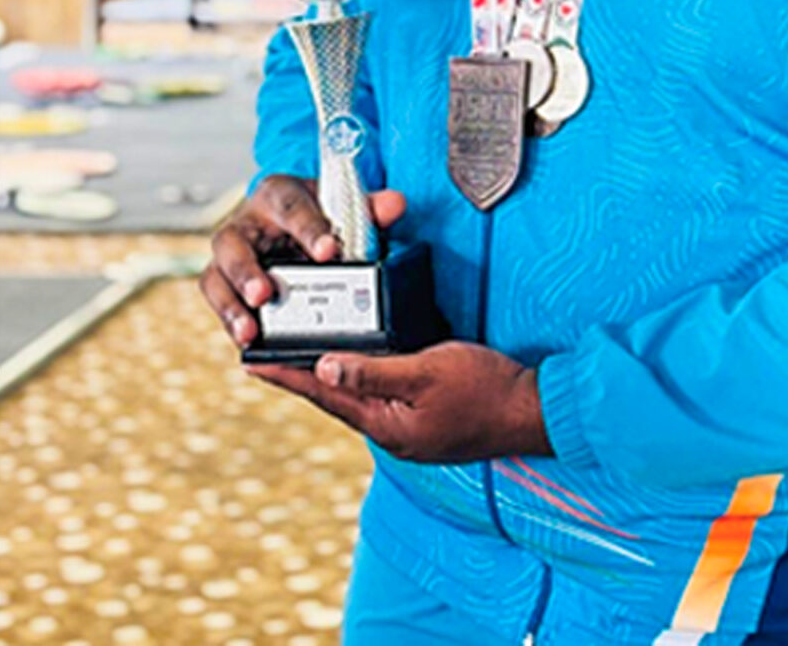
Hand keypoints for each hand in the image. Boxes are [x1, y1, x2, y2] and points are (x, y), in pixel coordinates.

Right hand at [198, 176, 406, 348]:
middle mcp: (245, 222)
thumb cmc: (320, 218)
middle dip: (248, 270)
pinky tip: (247, 341)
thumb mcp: (344, 211)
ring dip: (230, 304)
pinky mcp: (222, 282)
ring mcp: (229, 255)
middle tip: (266, 294)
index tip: (329, 252)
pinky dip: (229, 321)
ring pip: (216, 275)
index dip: (308, 228)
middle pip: (234, 241)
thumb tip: (395, 204)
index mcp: (278, 195)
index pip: (290, 206)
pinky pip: (217, 301)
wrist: (296, 228)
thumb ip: (369, 210)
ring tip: (250, 331)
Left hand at [247, 342, 552, 463]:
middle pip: (336, 399)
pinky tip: (358, 363)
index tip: (253, 363)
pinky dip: (363, 377)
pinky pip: (382, 396)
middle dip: (303, 375)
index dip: (287, 375)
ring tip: (302, 355)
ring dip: (331, 375)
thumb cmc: (487, 389)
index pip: (324, 395)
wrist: (534, 412)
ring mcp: (409, 429)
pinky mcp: (424, 420)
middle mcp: (391, 433)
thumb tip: (325, 368)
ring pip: (359, 397)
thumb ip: (375, 371)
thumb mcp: (428, 372)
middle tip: (268, 354)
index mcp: (386, 425)